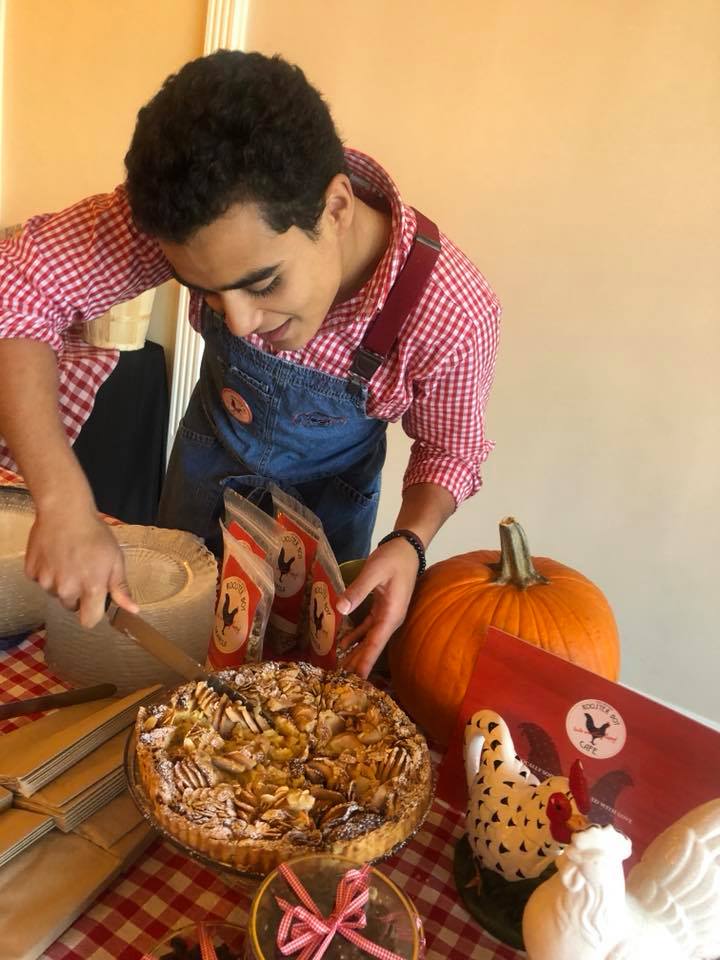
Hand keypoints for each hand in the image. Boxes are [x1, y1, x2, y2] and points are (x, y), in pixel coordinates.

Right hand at [25, 504, 137, 627]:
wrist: (65, 511)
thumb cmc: (95, 534)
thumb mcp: (115, 559)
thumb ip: (120, 588)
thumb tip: (132, 610)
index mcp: (91, 589)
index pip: (89, 621)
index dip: (94, 612)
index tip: (96, 601)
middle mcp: (66, 589)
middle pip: (72, 606)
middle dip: (78, 594)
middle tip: (83, 571)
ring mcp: (46, 581)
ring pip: (55, 593)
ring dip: (61, 583)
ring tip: (69, 560)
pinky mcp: (31, 572)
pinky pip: (40, 581)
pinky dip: (46, 572)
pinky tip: (54, 555)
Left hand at [336, 537, 420, 677]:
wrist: (407, 546)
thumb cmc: (393, 558)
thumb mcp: (375, 571)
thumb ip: (358, 590)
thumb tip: (340, 609)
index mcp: (391, 615)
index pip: (375, 644)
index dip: (365, 663)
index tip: (356, 683)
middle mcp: (390, 620)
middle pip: (371, 647)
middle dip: (357, 665)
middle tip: (339, 683)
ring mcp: (386, 615)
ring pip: (368, 640)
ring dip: (355, 654)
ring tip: (339, 670)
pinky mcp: (381, 609)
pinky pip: (366, 628)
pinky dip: (355, 637)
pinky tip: (342, 645)